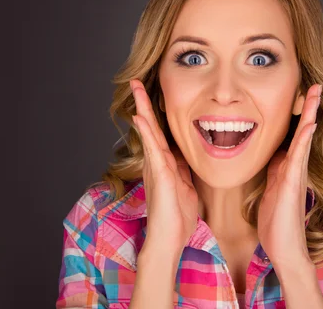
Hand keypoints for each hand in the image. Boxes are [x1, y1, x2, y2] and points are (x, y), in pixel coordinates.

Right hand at [130, 79, 198, 251]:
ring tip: (136, 89)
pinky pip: (153, 150)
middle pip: (149, 127)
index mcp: (164, 164)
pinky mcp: (160, 176)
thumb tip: (184, 156)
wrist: (170, 240)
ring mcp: (156, 168)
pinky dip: (147, 133)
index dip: (154, 113)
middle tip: (136, 81)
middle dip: (143, 104)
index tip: (151, 94)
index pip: (159, 133)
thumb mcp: (185, 187)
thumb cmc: (177, 218)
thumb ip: (183, 170)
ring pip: (148, 133)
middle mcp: (156, 162)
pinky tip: (141, 118)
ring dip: (142, 109)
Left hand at [257, 83, 321, 266]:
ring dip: (310, 114)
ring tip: (315, 92)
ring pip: (305, 137)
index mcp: (287, 168)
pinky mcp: (293, 182)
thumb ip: (273, 173)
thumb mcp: (270, 191)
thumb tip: (273, 158)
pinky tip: (309, 123)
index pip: (294, 135)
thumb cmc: (276, 223)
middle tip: (316, 85)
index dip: (298, 116)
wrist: (284, 248)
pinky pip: (299, 155)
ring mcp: (296, 174)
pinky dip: (304, 138)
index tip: (300, 95)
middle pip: (304, 130)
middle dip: (309, 108)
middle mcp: (295, 167)